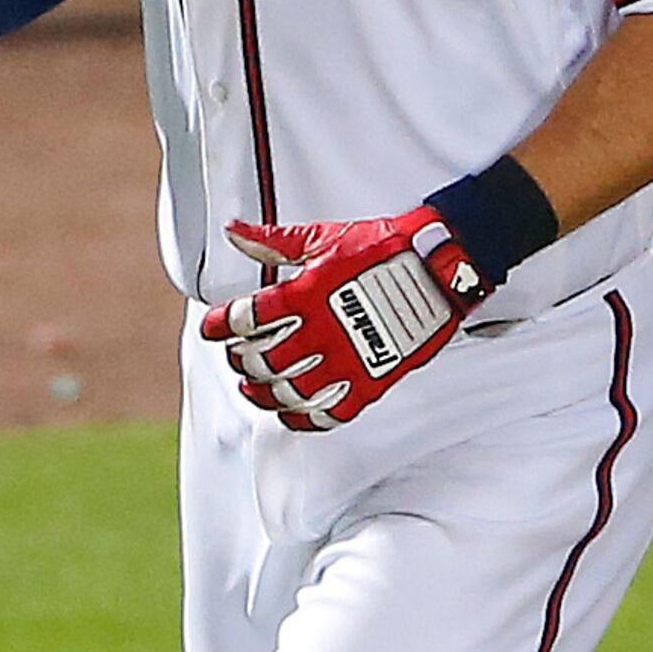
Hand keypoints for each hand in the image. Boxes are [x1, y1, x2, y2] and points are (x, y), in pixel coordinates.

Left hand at [200, 210, 487, 430]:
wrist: (440, 265)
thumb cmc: (386, 247)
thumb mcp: (325, 237)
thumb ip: (274, 241)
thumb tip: (235, 231)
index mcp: (307, 292)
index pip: (246, 318)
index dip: (219, 325)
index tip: (212, 329)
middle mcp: (323, 329)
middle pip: (261, 360)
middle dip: (241, 361)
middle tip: (238, 357)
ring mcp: (349, 359)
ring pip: (289, 392)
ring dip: (265, 394)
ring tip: (257, 389)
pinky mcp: (373, 379)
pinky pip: (330, 414)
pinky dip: (305, 419)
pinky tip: (292, 413)